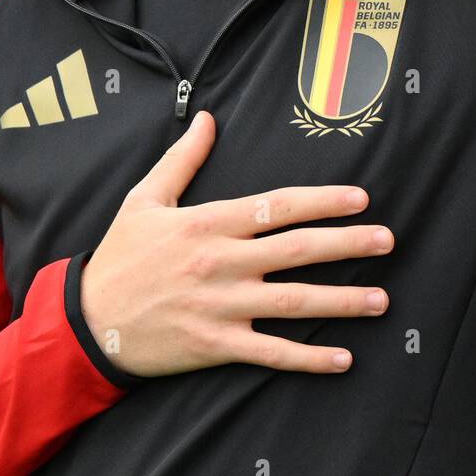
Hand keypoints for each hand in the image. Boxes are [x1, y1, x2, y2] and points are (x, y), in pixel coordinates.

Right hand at [80, 110, 393, 377]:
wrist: (87, 321)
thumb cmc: (118, 256)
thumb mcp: (143, 198)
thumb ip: (183, 159)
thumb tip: (206, 117)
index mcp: (207, 222)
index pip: (276, 206)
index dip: (322, 201)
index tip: (360, 199)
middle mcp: (220, 262)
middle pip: (296, 250)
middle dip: (348, 244)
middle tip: (388, 240)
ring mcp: (220, 307)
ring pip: (293, 302)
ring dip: (342, 301)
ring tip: (381, 300)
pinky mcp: (215, 346)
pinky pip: (271, 353)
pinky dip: (309, 357)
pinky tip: (343, 358)